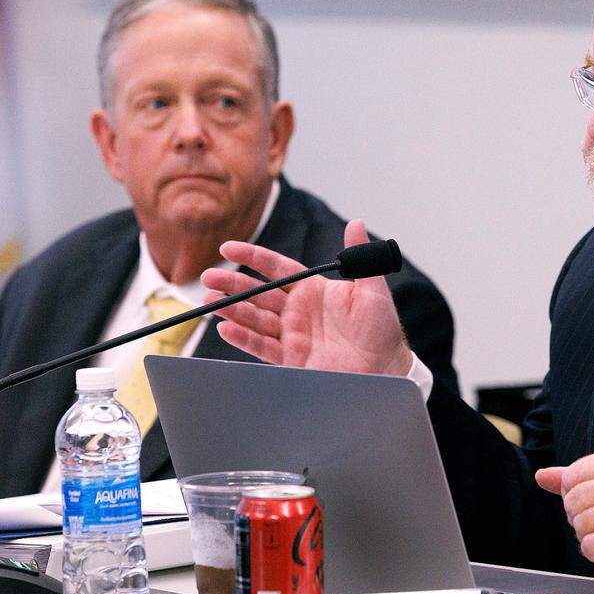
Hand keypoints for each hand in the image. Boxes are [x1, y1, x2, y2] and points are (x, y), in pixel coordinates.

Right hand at [200, 219, 413, 376]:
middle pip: (258, 293)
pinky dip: (243, 338)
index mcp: (313, 290)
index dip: (252, 257)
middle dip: (232, 284)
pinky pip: (261, 347)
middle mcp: (298, 311)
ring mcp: (292, 335)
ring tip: (209, 302)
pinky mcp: (291, 359)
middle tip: (208, 276)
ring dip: (232, 310)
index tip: (228, 248)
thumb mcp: (373, 291)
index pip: (276, 268)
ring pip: (255, 319)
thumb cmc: (382, 330)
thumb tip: (356, 224)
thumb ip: (360, 259)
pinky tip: (226, 329)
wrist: (384, 369)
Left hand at [535, 450, 593, 561]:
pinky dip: (593, 550)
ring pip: (579, 524)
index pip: (572, 475)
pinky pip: (589, 545)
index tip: (593, 500)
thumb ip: (578, 476)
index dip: (574, 493)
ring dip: (587, 534)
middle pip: (572, 501)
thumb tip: (541, 476)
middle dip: (579, 515)